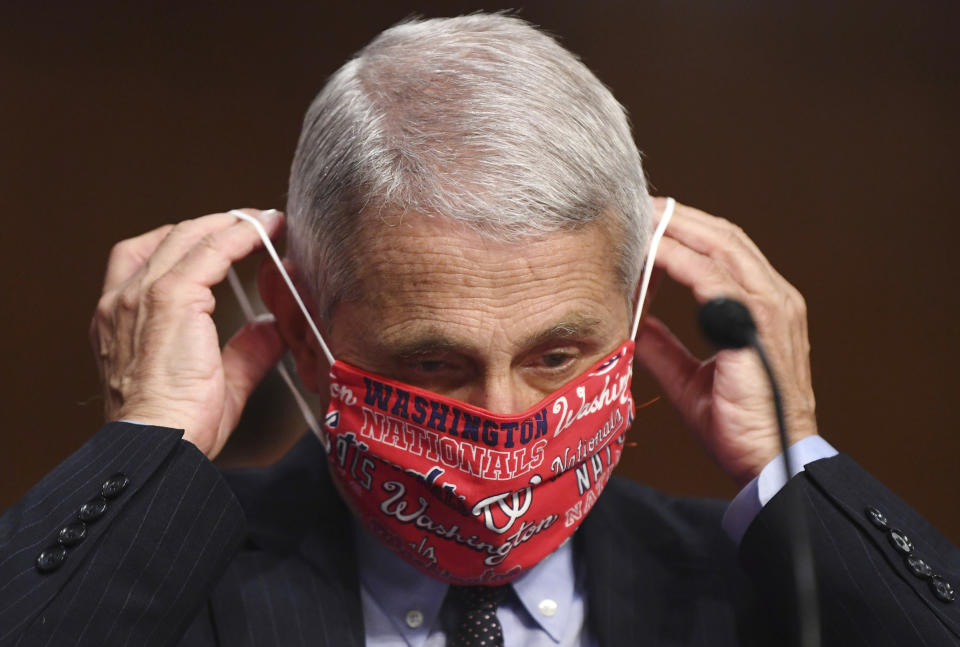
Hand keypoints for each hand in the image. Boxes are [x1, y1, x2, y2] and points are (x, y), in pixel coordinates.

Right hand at [89, 209, 285, 458]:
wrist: (160, 442)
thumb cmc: (178, 427)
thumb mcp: (218, 382)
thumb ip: (244, 352)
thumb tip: (269, 329)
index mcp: (120, 321)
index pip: (147, 260)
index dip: (190, 244)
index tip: (227, 240)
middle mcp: (122, 301)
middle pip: (168, 239)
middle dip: (212, 225)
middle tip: (252, 223)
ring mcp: (142, 296)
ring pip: (188, 237)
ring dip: (229, 224)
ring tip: (264, 221)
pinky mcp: (170, 297)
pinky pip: (210, 250)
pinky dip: (239, 235)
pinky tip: (265, 232)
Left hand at [635, 199, 817, 485]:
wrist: (767, 461)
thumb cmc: (735, 424)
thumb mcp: (687, 375)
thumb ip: (662, 344)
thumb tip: (631, 320)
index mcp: (761, 307)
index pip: (723, 251)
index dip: (684, 231)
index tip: (643, 222)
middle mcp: (773, 298)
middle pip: (723, 236)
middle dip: (677, 218)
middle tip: (636, 206)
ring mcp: (771, 308)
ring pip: (721, 247)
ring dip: (677, 229)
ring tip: (639, 218)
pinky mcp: (758, 326)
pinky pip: (715, 279)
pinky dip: (680, 260)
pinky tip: (651, 252)